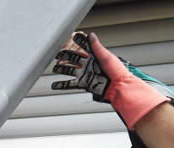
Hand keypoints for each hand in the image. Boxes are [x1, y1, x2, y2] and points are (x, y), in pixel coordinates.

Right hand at [52, 32, 166, 128]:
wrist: (119, 87)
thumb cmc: (117, 71)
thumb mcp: (107, 56)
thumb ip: (97, 47)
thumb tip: (91, 35)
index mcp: (94, 56)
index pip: (82, 48)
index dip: (76, 43)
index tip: (70, 38)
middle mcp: (88, 65)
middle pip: (73, 59)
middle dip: (64, 56)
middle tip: (57, 54)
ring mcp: (84, 74)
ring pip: (69, 70)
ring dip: (61, 69)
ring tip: (55, 68)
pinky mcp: (82, 84)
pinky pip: (69, 84)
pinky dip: (61, 85)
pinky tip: (54, 85)